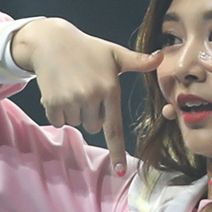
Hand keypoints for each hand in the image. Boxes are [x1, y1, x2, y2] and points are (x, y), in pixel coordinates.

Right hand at [12, 18, 161, 174]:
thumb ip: (138, 61)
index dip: (116, 151)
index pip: (114, 128)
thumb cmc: (88, 48)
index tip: (120, 170)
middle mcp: (90, 97)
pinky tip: (60, 91)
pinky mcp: (52, 103)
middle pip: (94, 125)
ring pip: (76, 123)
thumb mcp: (114, 53)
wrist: (51, 41)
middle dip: (91, 113)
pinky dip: (59, 111)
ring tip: (72, 87)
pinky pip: (59, 121)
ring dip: (74, 111)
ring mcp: (70, 101)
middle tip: (86, 88)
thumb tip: (161, 57)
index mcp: (109, 89)